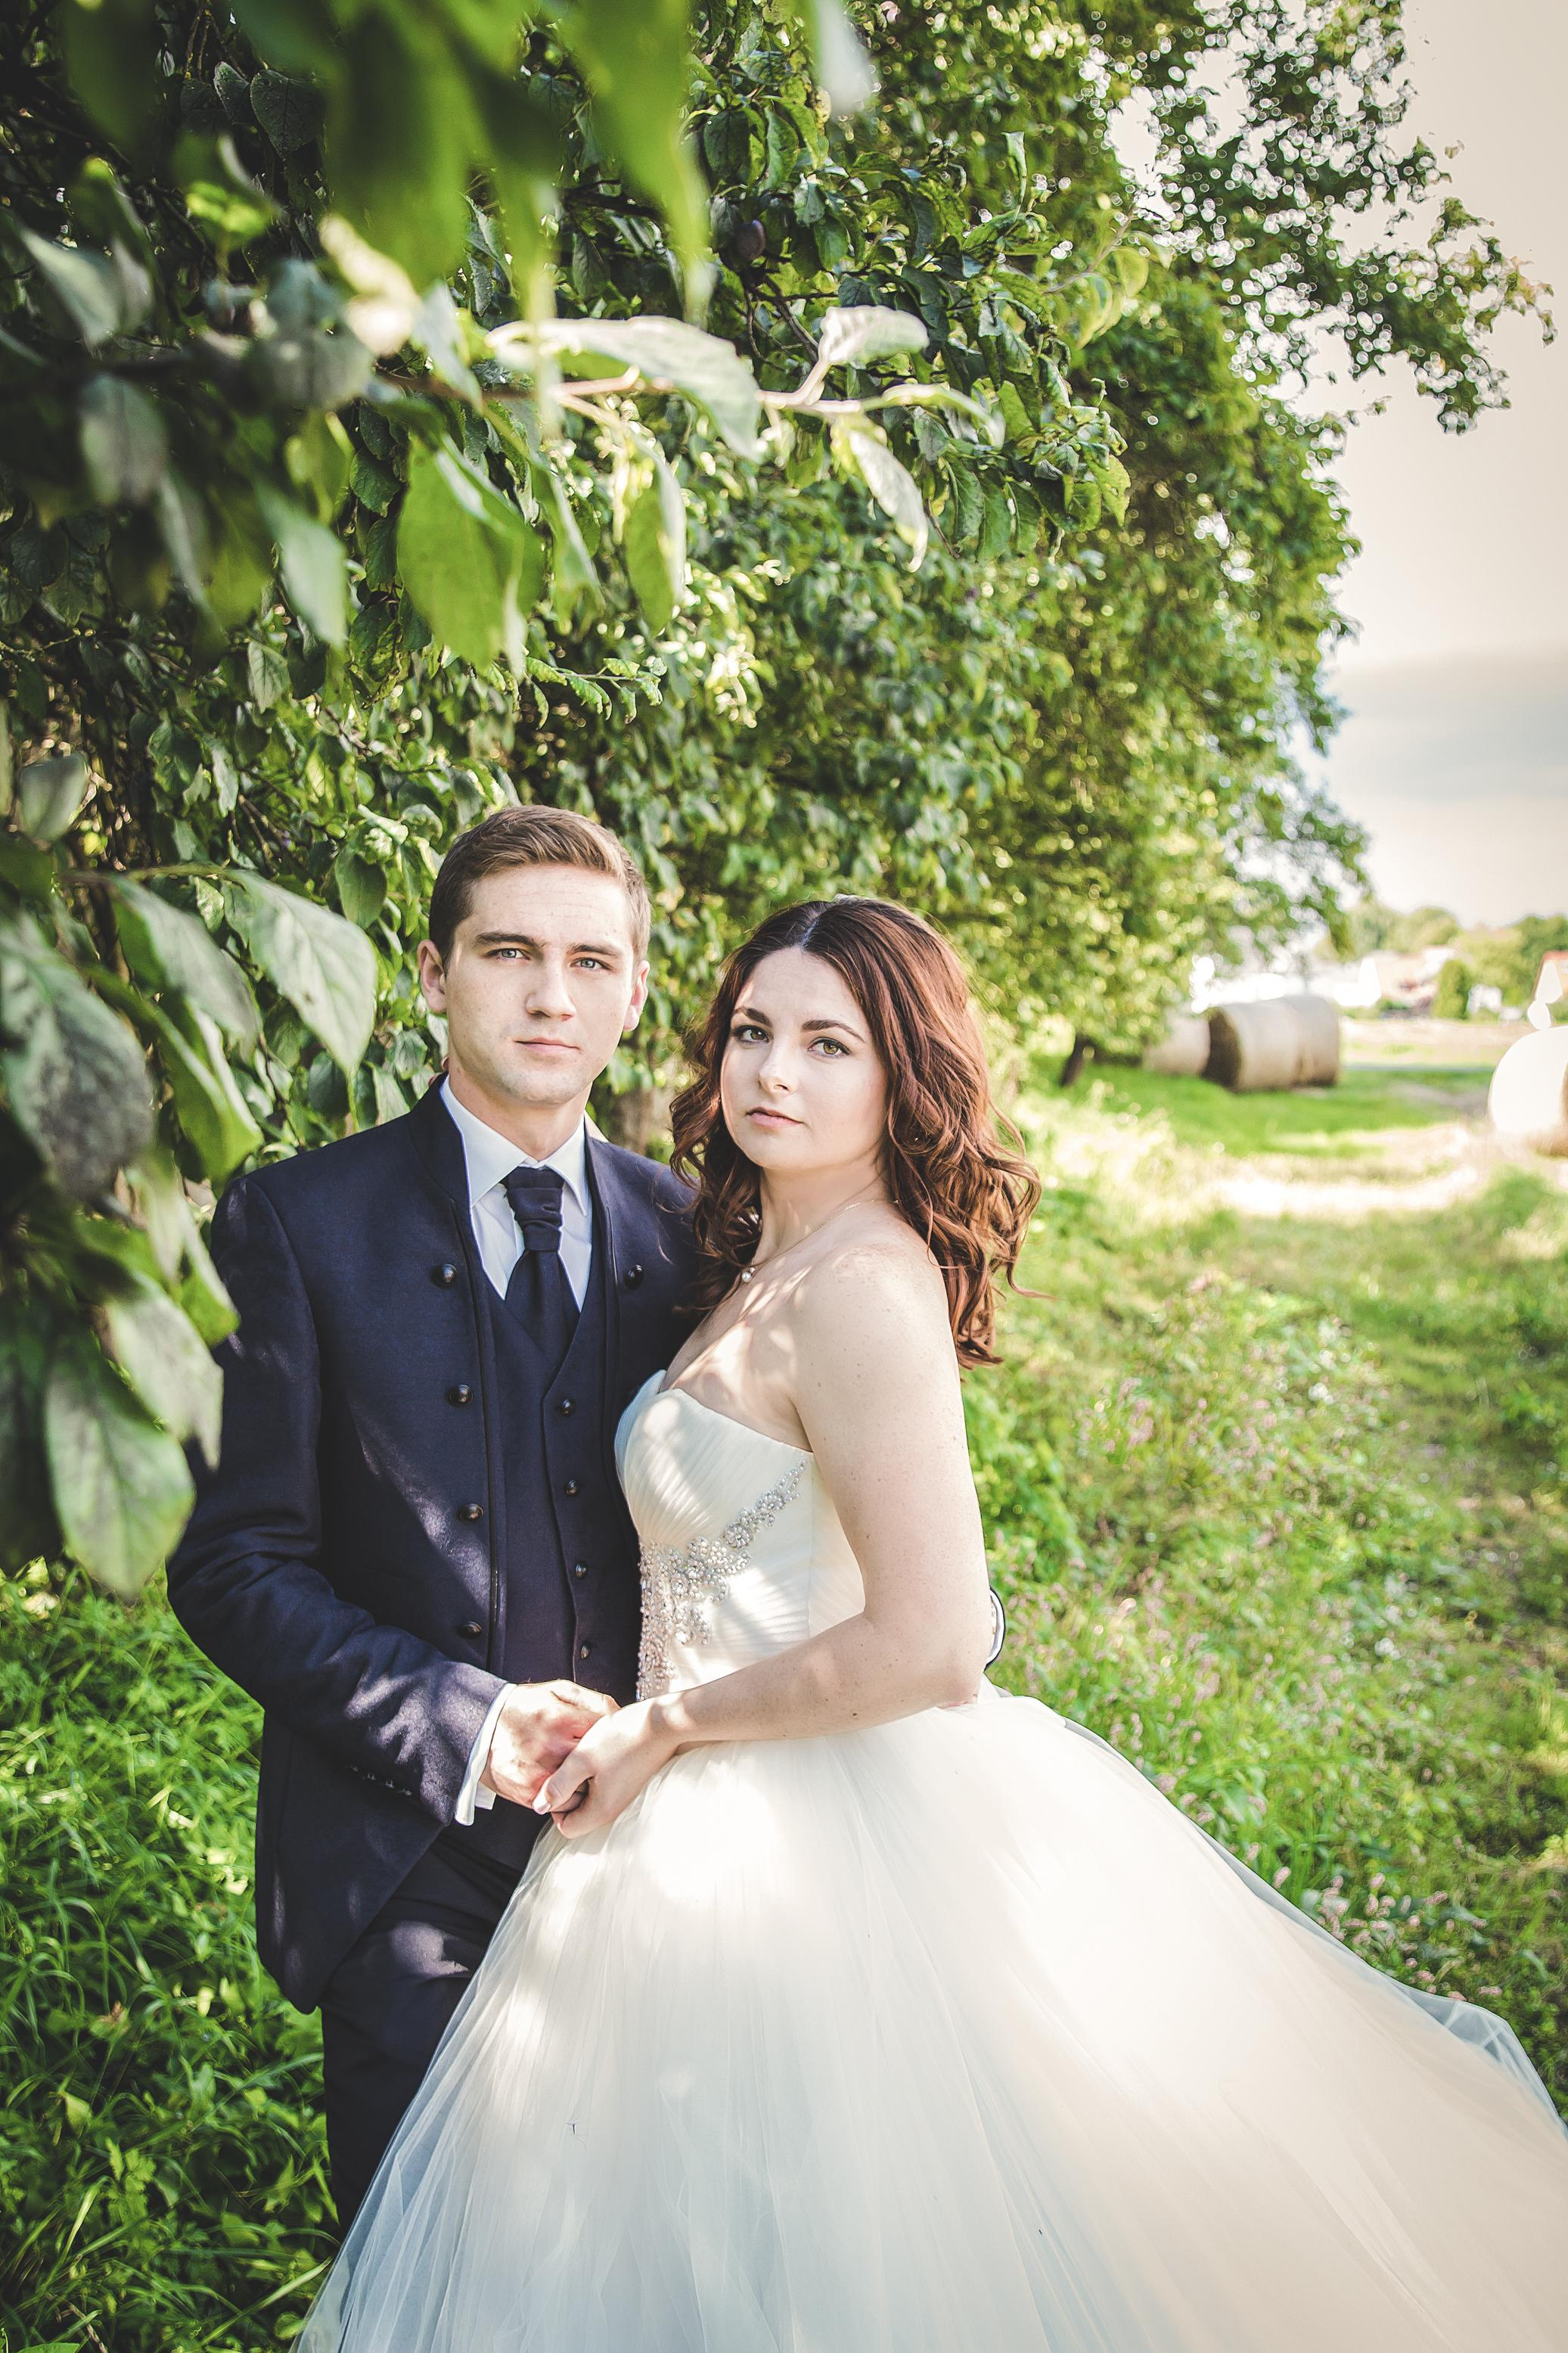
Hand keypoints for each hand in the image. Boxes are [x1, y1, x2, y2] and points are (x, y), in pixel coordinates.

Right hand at [481, 1680, 618, 1807]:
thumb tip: (619, 1715)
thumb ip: (592, 1700)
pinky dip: (568, 1797)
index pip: (607, 1734)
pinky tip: (566, 1783)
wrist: (482, 1729)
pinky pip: (563, 1804)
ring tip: (583, 1772)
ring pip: (583, 1789)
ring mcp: (541, 1774)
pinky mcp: (531, 1794)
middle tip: (602, 1758)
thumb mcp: (558, 1691)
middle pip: (598, 1765)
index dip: (614, 1737)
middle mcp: (552, 1748)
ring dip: (587, 1783)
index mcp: (561, 1719)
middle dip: (603, 1763)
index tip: (613, 1738)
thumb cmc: (524, 1708)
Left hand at [532, 1699, 675, 1838]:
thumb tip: (539, 1806)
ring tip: (589, 1756)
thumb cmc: (622, 1738)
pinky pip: (606, 1788)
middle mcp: (615, 1810)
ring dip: (585, 1781)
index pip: (566, 1828)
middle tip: (573, 1764)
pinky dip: (598, 1775)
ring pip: (592, 1799)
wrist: (664, 1723)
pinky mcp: (631, 1783)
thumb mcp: (582, 1759)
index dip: (556, 1806)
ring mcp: (625, 1797)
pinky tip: (602, 1753)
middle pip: (579, 1815)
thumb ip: (558, 1785)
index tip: (559, 1779)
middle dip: (570, 1792)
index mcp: (601, 1810)